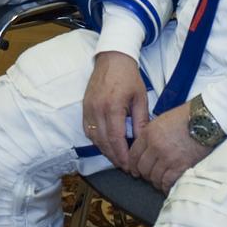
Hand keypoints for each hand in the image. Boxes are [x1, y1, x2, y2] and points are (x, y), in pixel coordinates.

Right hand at [81, 51, 149, 171]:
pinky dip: (97, 141)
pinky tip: (106, 145)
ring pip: (94, 138)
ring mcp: (88, 108)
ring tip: (117, 159)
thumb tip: (142, 142)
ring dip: (105, 151)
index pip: (115, 139)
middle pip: (103, 142)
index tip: (130, 166)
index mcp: (112, 106)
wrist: (112, 59)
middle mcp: (97, 109)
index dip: (122, 155)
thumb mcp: (140, 98)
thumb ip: (140, 121)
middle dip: (114, 158)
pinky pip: (88, 130)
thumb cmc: (128, 77)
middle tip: (126, 168)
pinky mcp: (84, 107)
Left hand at [128, 102, 211, 190]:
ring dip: (156, 181)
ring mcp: (168, 157)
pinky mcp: (181, 166)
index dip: (133, 165)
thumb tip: (146, 148)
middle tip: (149, 177)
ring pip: (154, 177)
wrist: (205, 119)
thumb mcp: (161, 120)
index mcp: (148, 133)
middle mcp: (155, 146)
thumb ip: (151, 134)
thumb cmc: (185, 117)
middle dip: (144, 174)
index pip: (133, 154)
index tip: (134, 171)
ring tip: (159, 182)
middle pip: (142, 168)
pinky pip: (168, 182)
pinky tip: (167, 187)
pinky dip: (166, 186)